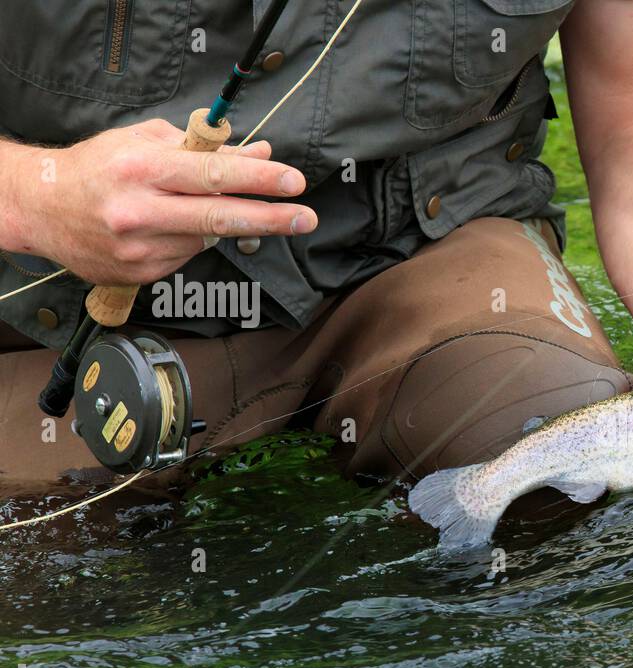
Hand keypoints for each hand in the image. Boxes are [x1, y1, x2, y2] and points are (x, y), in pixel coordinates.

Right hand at [10, 119, 317, 285]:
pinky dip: (191, 240)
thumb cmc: (97, 167)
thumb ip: (204, 149)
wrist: (40, 207)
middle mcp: (140, 211)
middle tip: (306, 217)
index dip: (259, 179)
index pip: (214, 175)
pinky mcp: (141, 274)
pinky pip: (187, 256)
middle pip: (220, 217)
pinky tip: (168, 227)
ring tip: (198, 207)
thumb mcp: (146, 142)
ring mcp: (140, 248)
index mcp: (141, 170)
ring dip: (221, 225)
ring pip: (206, 239)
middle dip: (271, 217)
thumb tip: (259, 155)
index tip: (293, 181)